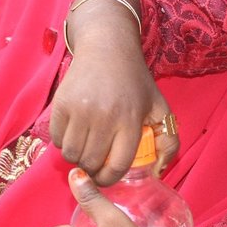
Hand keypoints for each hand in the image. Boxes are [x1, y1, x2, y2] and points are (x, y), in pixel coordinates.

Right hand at [52, 0, 174, 184]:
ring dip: (77, 156)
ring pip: (71, 154)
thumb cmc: (134, 80)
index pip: (116, 166)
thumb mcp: (159, 106)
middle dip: (92, 168)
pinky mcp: (61, 104)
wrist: (106, 47)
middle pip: (91, 163)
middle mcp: (105, 117)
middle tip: (95, 160)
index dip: (109, 179)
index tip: (106, 177)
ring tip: (85, 146)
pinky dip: (64, 142)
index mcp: (130, 121)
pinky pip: (56, 139)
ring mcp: (80, 110)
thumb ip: (169, 139)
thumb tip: (160, 170)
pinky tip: (75, 132)